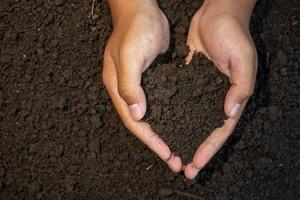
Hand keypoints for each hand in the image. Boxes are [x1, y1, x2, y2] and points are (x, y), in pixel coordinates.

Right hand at [103, 0, 181, 171]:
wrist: (141, 9)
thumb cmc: (134, 29)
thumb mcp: (130, 55)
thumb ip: (130, 85)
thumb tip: (136, 114)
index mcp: (118, 89)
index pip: (134, 122)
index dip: (150, 140)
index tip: (166, 155)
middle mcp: (127, 91)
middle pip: (142, 124)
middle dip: (158, 143)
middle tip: (175, 160)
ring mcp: (140, 86)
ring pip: (151, 116)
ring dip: (164, 133)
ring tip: (179, 148)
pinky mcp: (153, 79)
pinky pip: (160, 103)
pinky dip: (169, 116)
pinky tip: (179, 123)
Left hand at [184, 0, 256, 178]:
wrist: (217, 14)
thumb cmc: (233, 35)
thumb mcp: (243, 59)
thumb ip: (240, 86)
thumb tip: (229, 111)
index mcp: (231, 97)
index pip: (220, 130)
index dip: (209, 149)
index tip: (196, 164)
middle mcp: (215, 98)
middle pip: (204, 130)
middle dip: (194, 149)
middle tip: (183, 168)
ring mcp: (200, 91)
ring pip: (190, 119)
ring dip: (181, 136)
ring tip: (170, 152)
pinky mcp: (187, 80)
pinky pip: (179, 101)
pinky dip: (172, 115)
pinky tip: (162, 125)